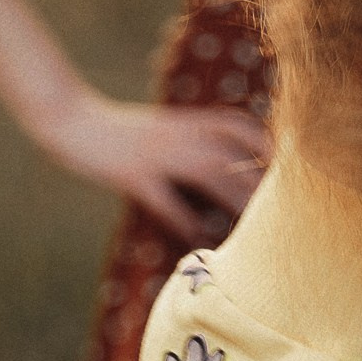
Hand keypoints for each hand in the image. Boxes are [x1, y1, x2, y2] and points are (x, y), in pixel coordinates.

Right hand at [37, 92, 270, 239]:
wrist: (70, 118)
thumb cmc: (121, 130)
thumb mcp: (165, 127)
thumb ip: (197, 139)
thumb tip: (230, 163)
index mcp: (188, 121)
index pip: (241, 127)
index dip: (268, 147)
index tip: (290, 173)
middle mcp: (179, 134)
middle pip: (233, 156)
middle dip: (262, 184)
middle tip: (287, 213)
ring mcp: (157, 153)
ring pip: (209, 174)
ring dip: (236, 200)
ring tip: (256, 230)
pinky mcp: (133, 174)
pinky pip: (166, 200)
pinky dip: (186, 221)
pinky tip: (200, 242)